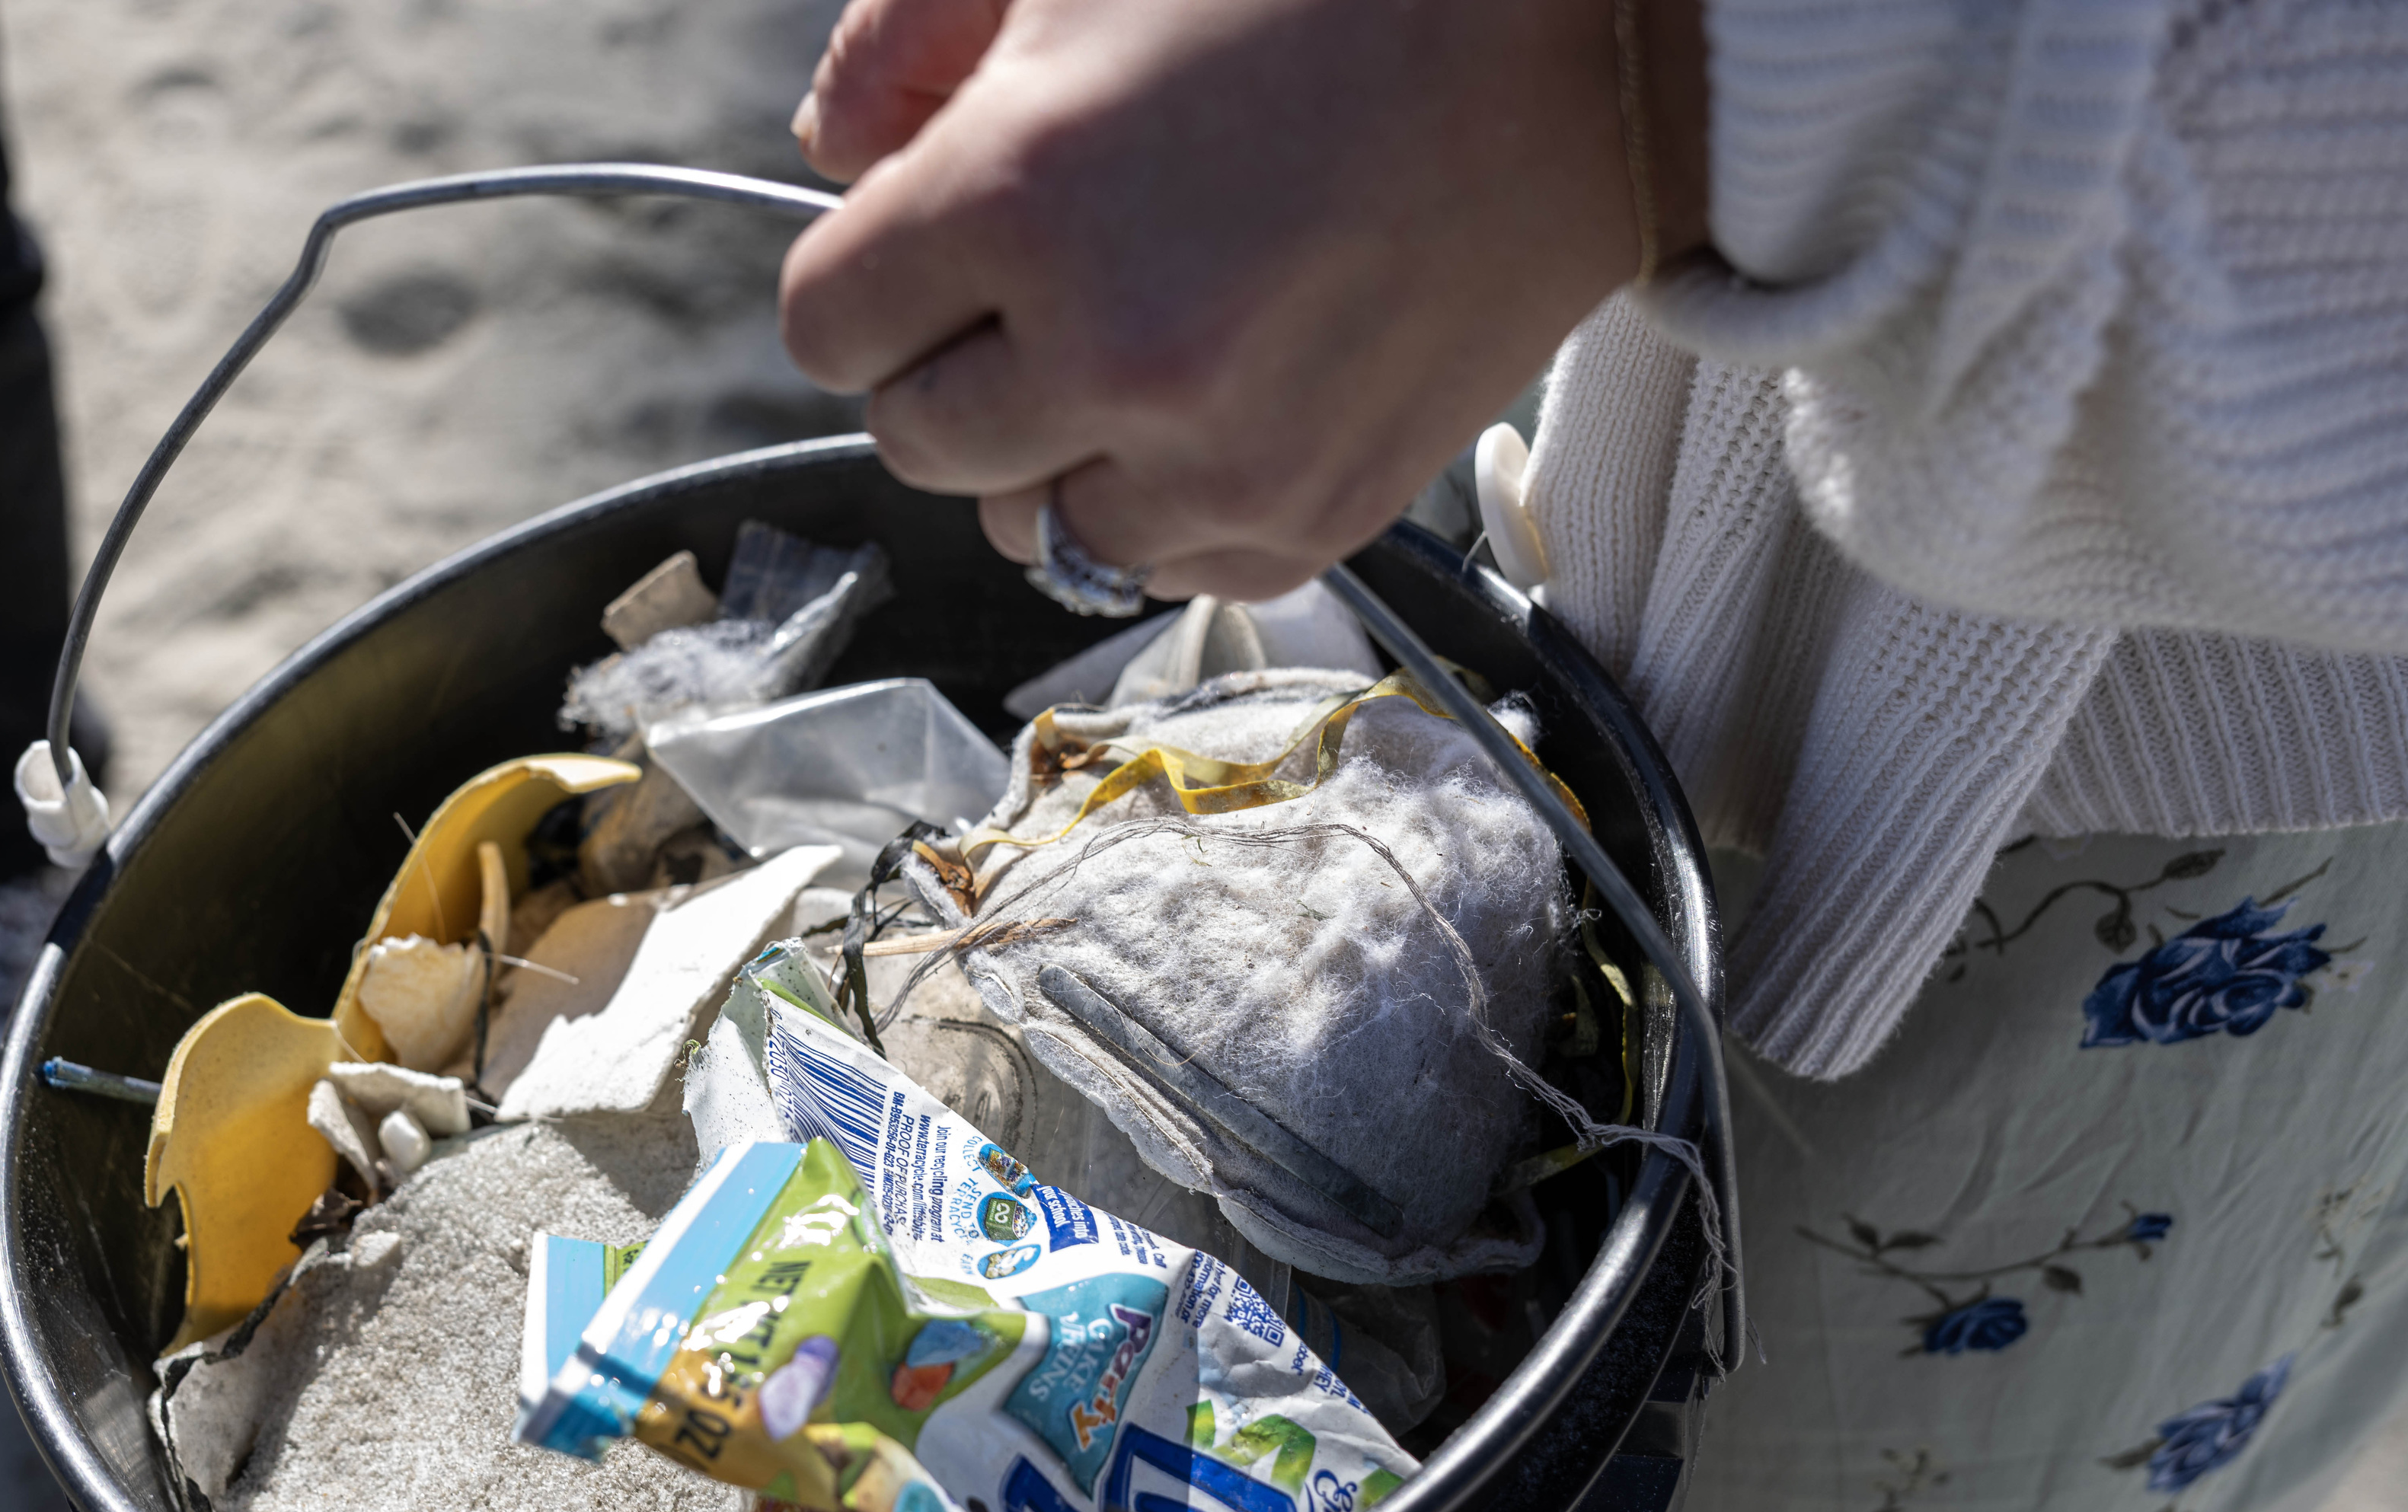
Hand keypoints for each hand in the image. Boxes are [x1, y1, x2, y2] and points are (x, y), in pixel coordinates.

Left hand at [779, 0, 1706, 599]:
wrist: (1579, 41)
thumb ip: (908, 39)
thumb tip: (831, 152)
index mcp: (1023, 197)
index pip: (828, 327)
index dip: (870, 273)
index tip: (932, 234)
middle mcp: (1111, 356)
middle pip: (917, 440)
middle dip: (952, 359)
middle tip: (1049, 272)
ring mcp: (1218, 461)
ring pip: (1032, 527)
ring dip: (1054, 446)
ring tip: (1144, 336)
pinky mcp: (1313, 518)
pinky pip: (1160, 565)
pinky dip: (1165, 497)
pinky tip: (1229, 388)